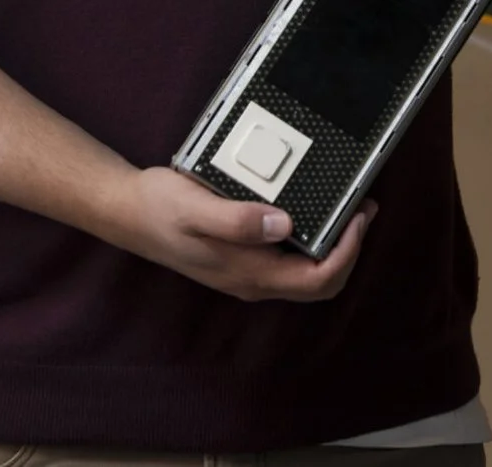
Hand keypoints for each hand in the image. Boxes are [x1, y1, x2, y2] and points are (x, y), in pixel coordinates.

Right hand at [100, 166, 372, 300]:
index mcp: (249, 273)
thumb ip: (237, 219)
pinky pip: (290, 261)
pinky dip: (312, 240)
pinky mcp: (242, 258)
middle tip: (363, 208)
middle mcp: (253, 280)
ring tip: (347, 207)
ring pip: (306, 274)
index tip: (359, 215)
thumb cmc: (160, 208)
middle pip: (319, 283)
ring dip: (335, 246)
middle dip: (350, 249)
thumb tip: (282, 225)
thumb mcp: (196, 207)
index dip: (348, 251)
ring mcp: (247, 272)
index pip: (318, 280)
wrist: (128, 213)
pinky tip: (312, 211)